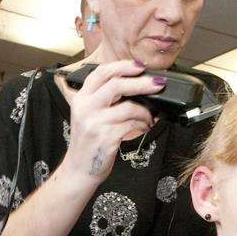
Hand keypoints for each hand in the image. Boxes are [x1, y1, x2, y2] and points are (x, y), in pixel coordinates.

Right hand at [61, 60, 164, 184]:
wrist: (78, 170)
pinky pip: (132, 124)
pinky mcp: (105, 137)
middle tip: (158, 84)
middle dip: (142, 82)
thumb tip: (135, 86)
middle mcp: (85, 107)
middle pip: (116, 84)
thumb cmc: (89, 143)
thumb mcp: (88, 116)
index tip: (140, 66)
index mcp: (81, 98)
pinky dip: (143, 123)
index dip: (122, 66)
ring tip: (150, 117)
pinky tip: (145, 126)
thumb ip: (104, 100)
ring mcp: (95, 122)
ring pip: (128, 106)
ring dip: (146, 111)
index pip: (100, 73)